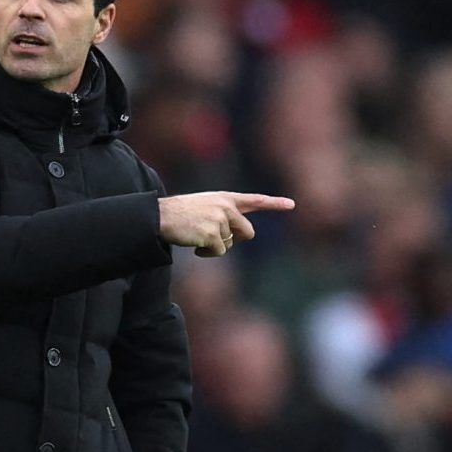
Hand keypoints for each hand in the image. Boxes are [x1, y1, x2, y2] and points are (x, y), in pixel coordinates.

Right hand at [157, 191, 295, 256]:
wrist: (160, 216)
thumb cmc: (180, 213)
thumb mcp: (205, 207)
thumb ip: (225, 215)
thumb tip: (237, 237)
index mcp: (225, 198)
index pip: (255, 200)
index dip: (274, 203)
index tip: (291, 205)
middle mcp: (226, 207)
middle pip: (247, 232)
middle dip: (235, 240)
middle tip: (214, 238)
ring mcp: (220, 220)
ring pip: (230, 244)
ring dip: (215, 246)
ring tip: (197, 237)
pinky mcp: (213, 234)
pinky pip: (219, 252)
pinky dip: (208, 253)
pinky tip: (195, 245)